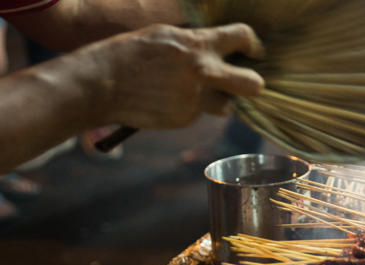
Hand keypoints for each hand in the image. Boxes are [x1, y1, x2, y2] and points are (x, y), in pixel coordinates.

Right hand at [79, 23, 264, 128]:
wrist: (100, 84)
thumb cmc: (129, 54)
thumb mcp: (165, 35)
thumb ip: (196, 42)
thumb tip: (219, 46)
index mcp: (198, 45)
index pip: (242, 37)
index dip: (253, 44)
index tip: (253, 51)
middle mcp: (202, 72)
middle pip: (253, 85)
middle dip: (253, 84)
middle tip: (243, 83)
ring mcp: (195, 99)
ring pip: (227, 106)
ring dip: (219, 101)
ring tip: (195, 92)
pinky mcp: (185, 118)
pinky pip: (199, 114)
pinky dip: (189, 109)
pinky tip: (168, 100)